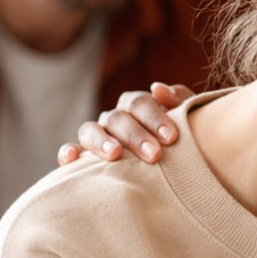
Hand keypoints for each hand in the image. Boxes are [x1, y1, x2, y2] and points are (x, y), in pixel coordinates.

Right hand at [57, 83, 194, 165]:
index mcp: (137, 106)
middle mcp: (115, 118)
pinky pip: (71, 151)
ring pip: (90, 130)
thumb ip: (179, 102)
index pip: (139, 103)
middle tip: (154, 154)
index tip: (171, 137)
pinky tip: (71, 160)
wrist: (185, 168)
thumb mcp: (189, 121)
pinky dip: (68, 153)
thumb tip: (158, 88)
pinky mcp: (84, 158)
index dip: (154, 117)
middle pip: (117, 118)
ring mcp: (98, 136)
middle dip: (135, 135)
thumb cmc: (185, 142)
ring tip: (115, 154)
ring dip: (101, 141)